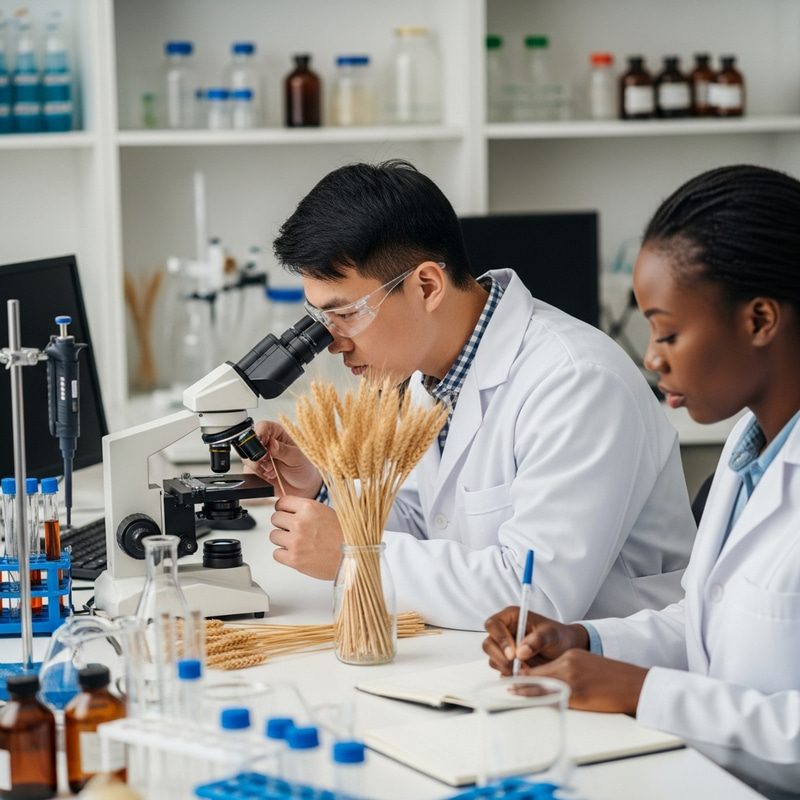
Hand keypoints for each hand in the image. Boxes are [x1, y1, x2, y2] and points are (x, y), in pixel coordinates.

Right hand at [242, 420, 322, 498]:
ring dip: (258, 465)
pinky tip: (269, 475)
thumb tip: (272, 444)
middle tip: (267, 460)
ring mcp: (259, 456)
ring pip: (246, 456)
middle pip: (249, 441)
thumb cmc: (304, 467)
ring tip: (271, 470)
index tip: (263, 446)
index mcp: (278, 433)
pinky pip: (248, 470)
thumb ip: (284, 451)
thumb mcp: (298, 458)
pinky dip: (257, 474)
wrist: (302, 487)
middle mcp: (267, 442)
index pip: (263, 427)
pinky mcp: (255, 469)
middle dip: (257, 453)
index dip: (259, 435)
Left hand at [269, 495, 343, 579]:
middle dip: (282, 524)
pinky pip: (276, 554)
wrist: (353, 556)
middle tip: (293, 530)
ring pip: (273, 536)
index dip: (283, 508)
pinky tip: (296, 553)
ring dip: (283, 540)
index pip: (282, 502)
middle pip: (275, 518)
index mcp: (308, 508)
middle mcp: (300, 522)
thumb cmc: (344, 535)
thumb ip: (307, 510)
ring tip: (297, 542)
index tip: (285, 512)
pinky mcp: (294, 559)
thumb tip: (289, 509)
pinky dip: (284, 555)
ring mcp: (296, 541)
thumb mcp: (326, 512)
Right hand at [482, 606, 588, 674]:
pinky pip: (500, 670)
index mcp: (511, 617)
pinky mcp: (507, 661)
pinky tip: (524, 674)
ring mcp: (504, 647)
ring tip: (526, 670)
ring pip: (493, 659)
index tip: (513, 654)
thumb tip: (520, 652)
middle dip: (501, 658)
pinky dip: (509, 674)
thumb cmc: (558, 636)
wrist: (566, 649)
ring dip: (506, 668)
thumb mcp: (551, 634)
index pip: (493, 624)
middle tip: (518, 666)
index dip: (499, 639)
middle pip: (489, 644)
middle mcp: (504, 631)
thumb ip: (537, 640)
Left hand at [519, 650, 647, 715]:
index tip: (514, 674)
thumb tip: (552, 683)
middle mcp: (568, 663)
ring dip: (524, 687)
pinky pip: (552, 695)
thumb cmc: (615, 679)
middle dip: (521, 678)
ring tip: (510, 690)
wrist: (635, 684)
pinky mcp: (577, 692)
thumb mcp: (588, 666)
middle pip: (538, 671)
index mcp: (571, 655)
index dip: (527, 670)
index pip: (543, 663)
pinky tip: (529, 700)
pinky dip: (537, 696)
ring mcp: (572, 677)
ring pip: (541, 681)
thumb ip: (570, 670)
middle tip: (506, 683)